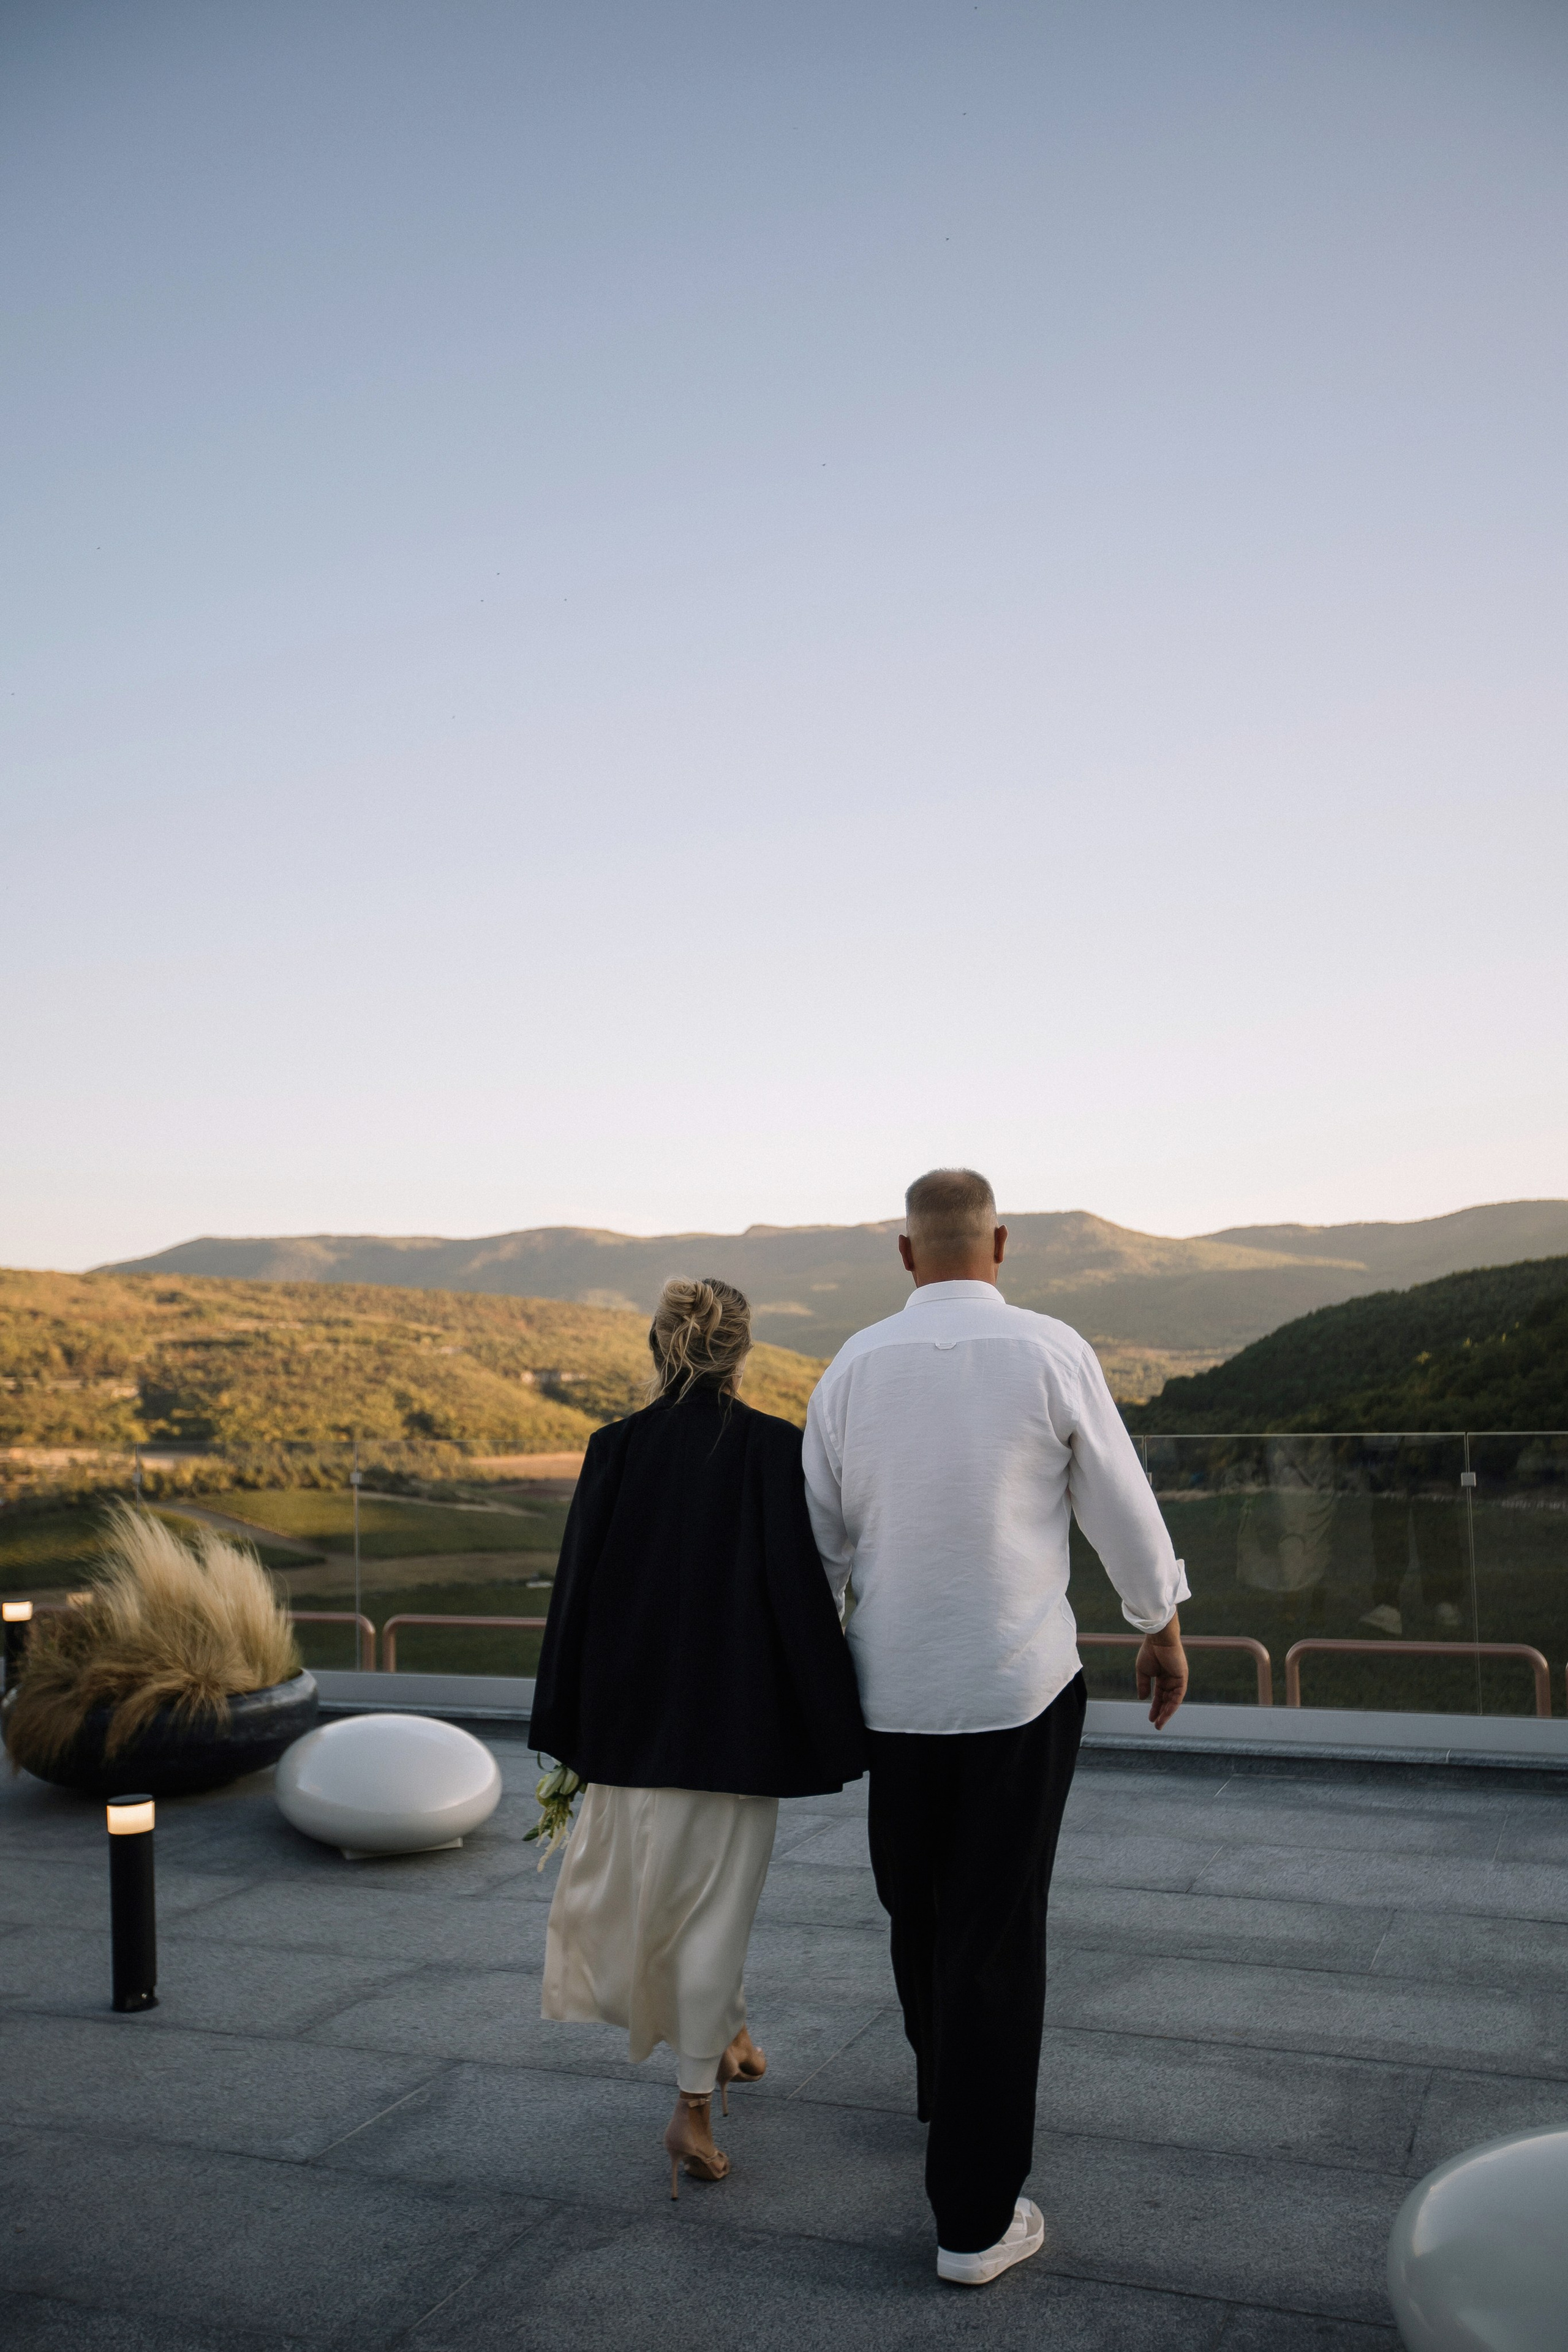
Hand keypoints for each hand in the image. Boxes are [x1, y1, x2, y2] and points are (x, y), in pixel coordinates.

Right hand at [1135, 1615, 1187, 1729]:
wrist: (1159, 1639)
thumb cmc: (1150, 1651)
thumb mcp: (1143, 1671)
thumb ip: (1143, 1685)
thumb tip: (1143, 1699)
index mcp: (1162, 1676)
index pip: (1160, 1695)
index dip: (1155, 1707)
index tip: (1150, 1718)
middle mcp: (1171, 1679)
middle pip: (1167, 1700)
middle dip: (1161, 1713)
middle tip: (1156, 1725)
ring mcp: (1178, 1680)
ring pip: (1173, 1701)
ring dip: (1167, 1713)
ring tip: (1159, 1724)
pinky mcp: (1182, 1679)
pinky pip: (1178, 1696)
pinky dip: (1172, 1706)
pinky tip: (1165, 1714)